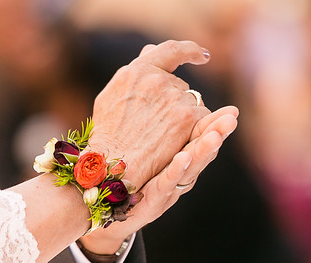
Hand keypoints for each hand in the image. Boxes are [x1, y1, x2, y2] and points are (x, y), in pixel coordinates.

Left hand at [79, 106, 238, 253]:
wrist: (106, 210)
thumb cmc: (128, 176)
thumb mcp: (144, 148)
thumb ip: (155, 123)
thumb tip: (163, 90)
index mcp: (178, 158)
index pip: (200, 138)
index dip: (216, 125)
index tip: (232, 111)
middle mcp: (179, 174)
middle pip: (201, 153)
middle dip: (217, 135)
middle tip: (231, 118)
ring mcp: (167, 189)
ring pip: (188, 169)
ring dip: (202, 152)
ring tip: (214, 137)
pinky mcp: (151, 202)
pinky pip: (164, 184)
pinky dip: (175, 171)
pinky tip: (182, 157)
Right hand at [89, 40, 211, 188]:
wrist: (114, 165)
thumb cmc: (108, 135)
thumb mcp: (111, 97)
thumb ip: (133, 73)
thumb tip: (149, 51)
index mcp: (136, 71)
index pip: (171, 50)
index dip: (190, 51)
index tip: (202, 57)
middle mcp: (157, 80)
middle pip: (179, 84)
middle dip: (173, 100)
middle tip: (156, 123)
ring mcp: (175, 98)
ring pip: (191, 102)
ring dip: (182, 116)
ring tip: (161, 136)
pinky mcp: (188, 118)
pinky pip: (202, 117)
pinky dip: (193, 129)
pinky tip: (175, 141)